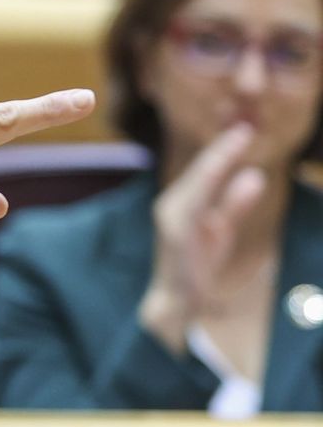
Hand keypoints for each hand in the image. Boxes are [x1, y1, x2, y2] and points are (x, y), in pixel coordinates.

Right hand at [139, 123, 264, 349]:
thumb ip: (234, 203)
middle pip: (201, 169)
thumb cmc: (196, 264)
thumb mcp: (220, 229)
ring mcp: (172, 217)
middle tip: (245, 126)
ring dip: (217, 158)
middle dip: (221, 148)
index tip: (245, 129)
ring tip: (239, 137)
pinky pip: (195, 201)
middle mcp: (173, 203)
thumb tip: (254, 175)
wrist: (177, 300)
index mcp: (184, 201)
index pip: (208, 169)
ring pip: (198, 180)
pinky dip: (209, 181)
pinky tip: (226, 166)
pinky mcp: (176, 232)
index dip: (225, 148)